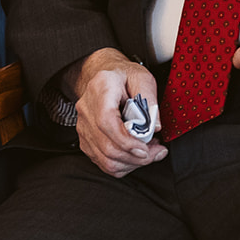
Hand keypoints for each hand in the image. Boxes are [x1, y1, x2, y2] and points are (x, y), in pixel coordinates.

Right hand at [68, 48, 167, 176]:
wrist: (104, 75)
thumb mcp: (143, 78)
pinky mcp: (86, 139)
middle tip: (156, 152)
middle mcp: (86, 109)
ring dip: (131, 163)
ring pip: (105, 158)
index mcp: (100, 89)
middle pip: (106, 146)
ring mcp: (83, 126)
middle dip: (135, 157)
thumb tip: (155, 127)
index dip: (125, 141)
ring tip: (148, 153)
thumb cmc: (124, 76)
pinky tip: (134, 155)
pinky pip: (103, 162)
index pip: (106, 122)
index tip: (144, 149)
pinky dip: (123, 165)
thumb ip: (150, 100)